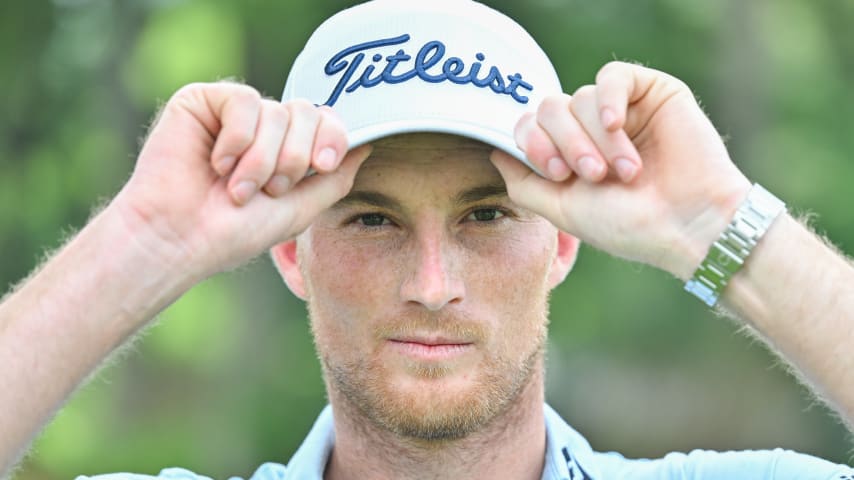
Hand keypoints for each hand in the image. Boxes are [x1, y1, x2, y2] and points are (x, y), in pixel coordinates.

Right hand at [111, 82, 370, 280]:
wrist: (182, 238)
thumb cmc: (235, 232)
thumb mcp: (301, 209)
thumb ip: (336, 178)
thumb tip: (367, 145)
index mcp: (287, 148)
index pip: (327, 121)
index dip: (332, 139)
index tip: (322, 167)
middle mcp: (263, 126)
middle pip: (307, 112)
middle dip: (294, 158)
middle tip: (268, 191)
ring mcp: (233, 113)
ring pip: (277, 111)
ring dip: (262, 160)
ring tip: (237, 189)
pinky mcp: (203, 101)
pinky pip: (244, 101)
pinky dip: (237, 140)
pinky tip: (216, 164)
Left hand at [490, 61, 751, 279]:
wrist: (688, 224)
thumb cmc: (628, 224)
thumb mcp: (562, 210)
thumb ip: (524, 183)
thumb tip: (495, 152)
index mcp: (568, 155)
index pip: (528, 126)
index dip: (533, 143)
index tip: (557, 174)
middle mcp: (590, 129)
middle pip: (550, 107)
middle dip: (565, 142)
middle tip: (593, 175)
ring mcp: (620, 109)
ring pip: (581, 97)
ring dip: (596, 137)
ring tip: (624, 170)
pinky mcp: (651, 92)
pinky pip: (612, 75)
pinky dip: (608, 99)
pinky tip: (617, 125)